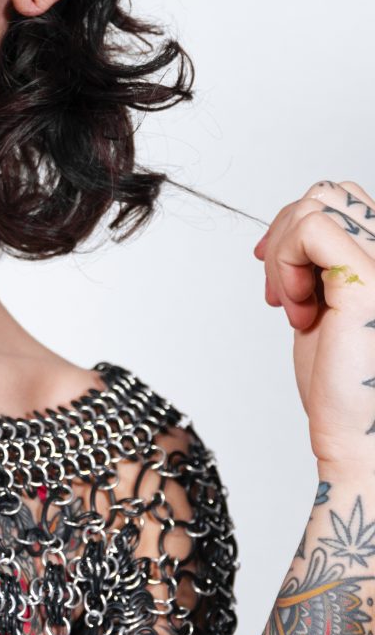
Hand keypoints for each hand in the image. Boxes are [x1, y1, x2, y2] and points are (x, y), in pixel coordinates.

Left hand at [253, 179, 374, 474]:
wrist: (360, 442)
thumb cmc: (342, 388)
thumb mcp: (323, 308)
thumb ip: (317, 267)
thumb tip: (286, 231)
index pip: (345, 200)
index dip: (296, 225)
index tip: (269, 266)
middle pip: (329, 193)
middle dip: (285, 234)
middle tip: (277, 292)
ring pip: (316, 203)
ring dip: (284, 253)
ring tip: (293, 307)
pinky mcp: (371, 280)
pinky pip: (311, 226)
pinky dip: (286, 261)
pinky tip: (297, 309)